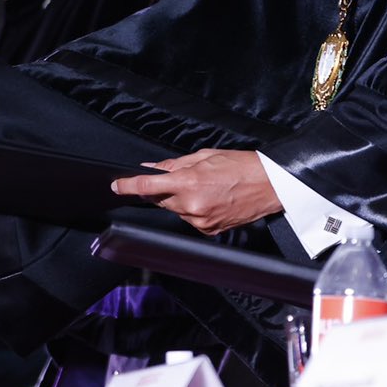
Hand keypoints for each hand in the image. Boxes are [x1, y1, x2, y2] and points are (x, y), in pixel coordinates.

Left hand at [111, 149, 281, 234]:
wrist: (269, 185)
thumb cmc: (241, 166)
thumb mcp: (205, 156)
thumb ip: (175, 164)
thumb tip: (154, 169)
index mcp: (189, 182)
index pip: (148, 186)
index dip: (128, 186)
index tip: (117, 186)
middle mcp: (192, 205)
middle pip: (160, 199)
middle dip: (160, 190)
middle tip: (174, 179)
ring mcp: (200, 220)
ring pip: (174, 210)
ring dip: (178, 199)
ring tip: (201, 186)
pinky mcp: (209, 230)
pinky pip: (189, 219)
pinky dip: (191, 209)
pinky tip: (208, 198)